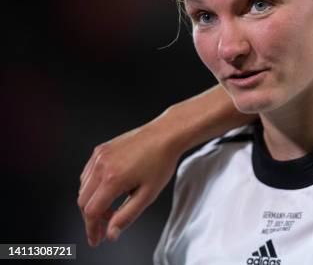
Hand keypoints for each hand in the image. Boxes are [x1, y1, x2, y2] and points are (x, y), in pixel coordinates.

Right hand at [77, 116, 180, 246]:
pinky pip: (88, 173)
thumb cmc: (161, 162)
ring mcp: (99, 155)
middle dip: (92, 218)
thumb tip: (111, 233)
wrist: (165, 135)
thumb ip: (127, 216)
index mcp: (112, 178)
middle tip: (106, 227)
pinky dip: (92, 186)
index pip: (91, 211)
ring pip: (84, 188)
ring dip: (92, 202)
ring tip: (112, 208)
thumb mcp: (148, 194)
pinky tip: (108, 190)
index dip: (92, 229)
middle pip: (83, 201)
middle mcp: (101, 165)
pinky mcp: (101, 149)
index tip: (97, 239)